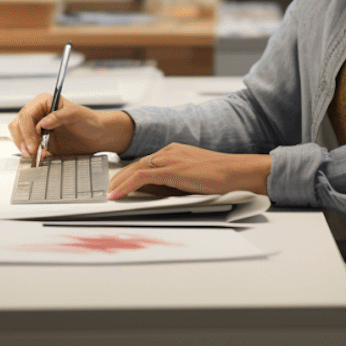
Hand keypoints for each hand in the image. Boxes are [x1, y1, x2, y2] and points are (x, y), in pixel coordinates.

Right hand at [7, 94, 134, 161]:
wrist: (97, 137)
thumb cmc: (90, 121)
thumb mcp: (78, 114)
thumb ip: (60, 115)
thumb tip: (43, 122)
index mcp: (45, 102)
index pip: (27, 114)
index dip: (27, 130)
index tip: (34, 143)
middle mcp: (39, 114)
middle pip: (19, 124)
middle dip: (22, 139)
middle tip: (31, 151)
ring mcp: (38, 128)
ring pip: (18, 134)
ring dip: (22, 145)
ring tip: (31, 155)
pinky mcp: (40, 141)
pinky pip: (26, 145)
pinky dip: (27, 151)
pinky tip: (36, 157)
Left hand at [106, 143, 270, 199]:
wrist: (237, 173)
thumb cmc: (221, 178)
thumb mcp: (193, 177)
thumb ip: (174, 180)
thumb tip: (154, 191)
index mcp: (175, 150)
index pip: (146, 161)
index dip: (130, 172)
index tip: (119, 182)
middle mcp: (170, 151)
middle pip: (137, 164)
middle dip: (120, 177)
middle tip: (108, 188)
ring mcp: (170, 158)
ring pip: (135, 169)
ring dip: (119, 182)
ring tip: (109, 194)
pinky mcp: (171, 170)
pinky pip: (141, 177)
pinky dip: (125, 186)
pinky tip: (117, 195)